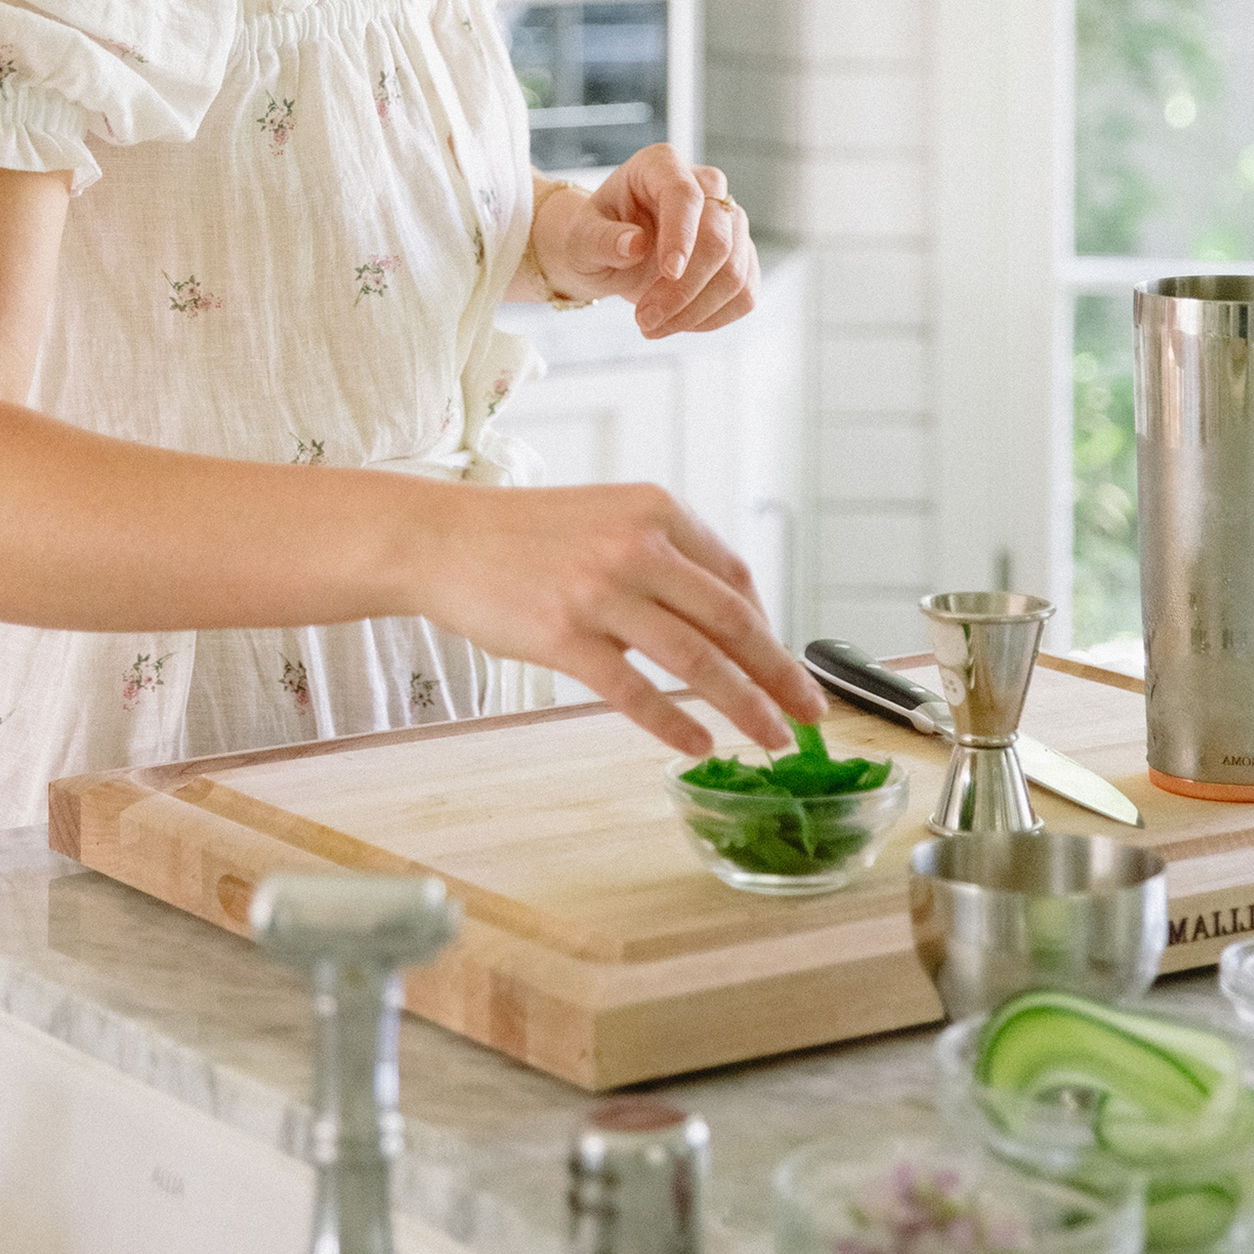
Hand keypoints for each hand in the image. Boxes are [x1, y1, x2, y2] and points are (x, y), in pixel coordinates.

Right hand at [412, 476, 828, 756]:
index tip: (784, 665)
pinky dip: (675, 722)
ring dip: (745, 705)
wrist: (442, 539)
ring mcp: (599, 592)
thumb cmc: (524, 534)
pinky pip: (635, 691)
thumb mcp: (606, 517)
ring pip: (696, 659)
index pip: (735, 577)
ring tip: (772, 736)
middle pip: (731, 620)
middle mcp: (636, 545)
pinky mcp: (564, 637)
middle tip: (811, 710)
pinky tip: (697, 743)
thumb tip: (726, 613)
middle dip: (780, 673)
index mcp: (655, 510)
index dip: (768, 629)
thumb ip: (663, 554)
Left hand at [531, 147, 758, 338]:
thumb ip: (601, 239)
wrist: (608, 253)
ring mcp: (728, 220)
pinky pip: (744, 293)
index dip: (682, 234)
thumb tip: (635, 244)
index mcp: (661, 165)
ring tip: (652, 325)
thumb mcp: (579, 238)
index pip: (685, 194)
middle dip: (684, 289)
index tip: (669, 273)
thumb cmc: (593, 236)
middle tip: (644, 319)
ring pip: (736, 271)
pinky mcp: (740, 255)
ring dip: (695, 311)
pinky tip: (679, 323)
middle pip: (719, 238)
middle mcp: (704, 185)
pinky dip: (712, 318)